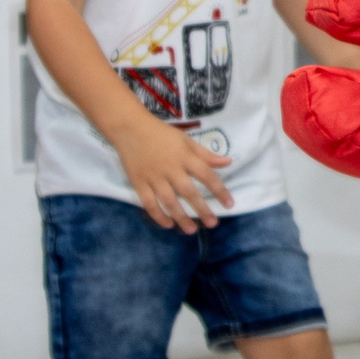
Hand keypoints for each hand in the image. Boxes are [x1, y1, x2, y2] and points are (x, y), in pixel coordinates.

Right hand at [113, 118, 233, 231]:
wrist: (130, 128)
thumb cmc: (161, 134)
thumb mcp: (186, 140)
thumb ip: (206, 154)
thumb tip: (228, 162)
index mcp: (184, 156)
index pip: (206, 175)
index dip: (219, 190)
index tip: (229, 204)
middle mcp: (170, 168)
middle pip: (188, 192)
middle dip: (202, 209)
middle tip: (212, 223)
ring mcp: (153, 177)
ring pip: (168, 201)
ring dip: (181, 217)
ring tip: (192, 230)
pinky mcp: (138, 182)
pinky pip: (149, 203)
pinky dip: (158, 216)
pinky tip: (168, 225)